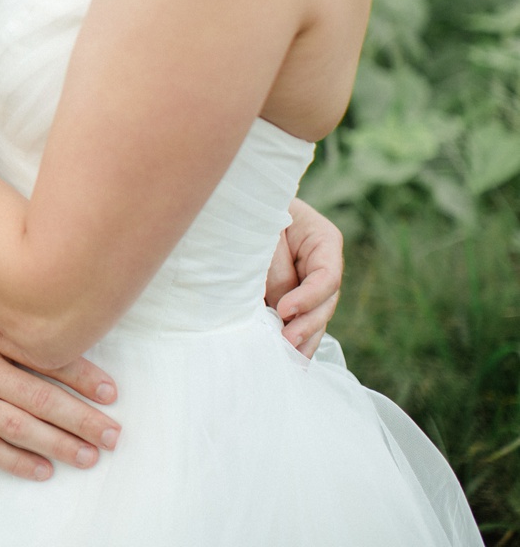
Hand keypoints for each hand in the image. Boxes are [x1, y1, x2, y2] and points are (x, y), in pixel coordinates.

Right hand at [0, 269, 121, 480]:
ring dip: (59, 444)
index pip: (44, 355)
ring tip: (89, 455)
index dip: (82, 376)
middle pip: (41, 398)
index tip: (109, 392)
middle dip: (82, 419)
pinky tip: (41, 468)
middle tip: (112, 433)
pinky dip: (16, 461)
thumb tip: (30, 275)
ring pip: (19, 427)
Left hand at [264, 198, 342, 356]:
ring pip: (314, 316)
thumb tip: (281, 311)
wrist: (237, 203)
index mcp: (323, 240)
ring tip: (292, 361)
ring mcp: (307, 282)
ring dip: (304, 340)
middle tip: (287, 343)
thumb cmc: (252, 210)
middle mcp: (321, 265)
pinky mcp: (290, 295)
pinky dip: (294, 339)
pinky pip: (297, 319)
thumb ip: (276, 268)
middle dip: (308, 326)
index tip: (283, 310)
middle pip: (326, 302)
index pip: (328, 275)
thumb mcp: (265, 231)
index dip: (309, 297)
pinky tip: (290, 360)